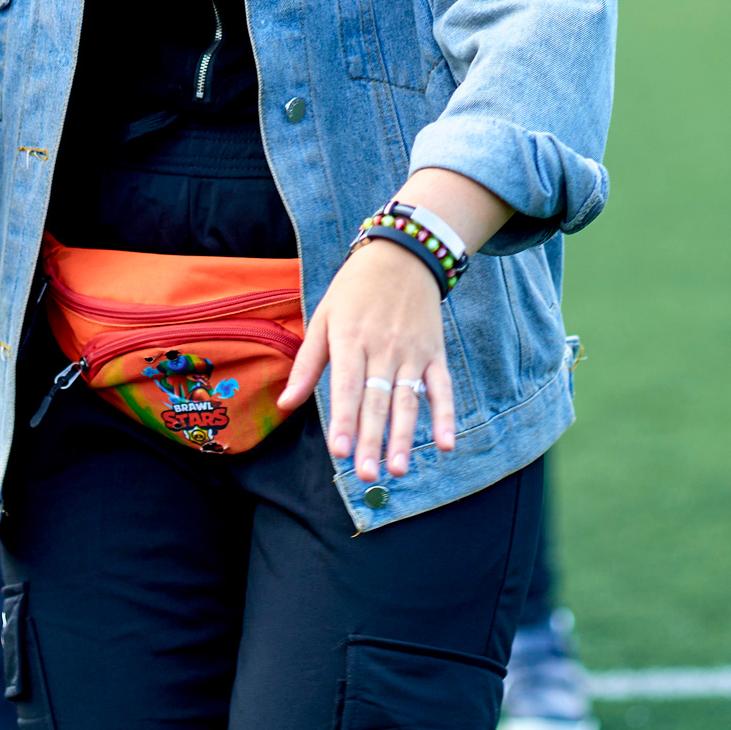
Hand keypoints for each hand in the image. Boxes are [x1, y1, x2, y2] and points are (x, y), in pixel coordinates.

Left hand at [278, 239, 454, 482]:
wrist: (403, 254)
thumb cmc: (354, 290)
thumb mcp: (324, 318)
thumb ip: (307, 364)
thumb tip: (285, 404)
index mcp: (351, 338)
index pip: (347, 386)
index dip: (343, 419)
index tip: (340, 452)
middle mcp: (383, 347)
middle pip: (377, 400)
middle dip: (372, 439)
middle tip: (367, 475)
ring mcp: (413, 351)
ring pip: (408, 400)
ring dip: (404, 436)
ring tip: (398, 469)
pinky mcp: (435, 352)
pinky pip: (442, 387)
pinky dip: (445, 415)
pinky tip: (444, 444)